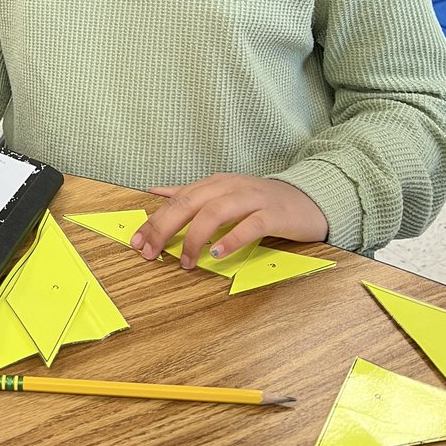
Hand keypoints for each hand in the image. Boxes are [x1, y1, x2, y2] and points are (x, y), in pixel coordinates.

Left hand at [130, 174, 328, 267]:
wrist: (308, 199)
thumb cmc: (261, 201)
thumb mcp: (222, 192)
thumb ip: (190, 193)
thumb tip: (155, 192)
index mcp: (215, 183)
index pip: (177, 200)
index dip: (154, 220)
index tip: (137, 242)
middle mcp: (230, 187)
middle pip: (190, 203)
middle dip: (165, 227)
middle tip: (150, 252)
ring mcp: (252, 198)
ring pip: (215, 212)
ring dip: (196, 238)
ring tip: (186, 262)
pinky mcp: (273, 214)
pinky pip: (249, 225)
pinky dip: (231, 239)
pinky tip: (218, 254)